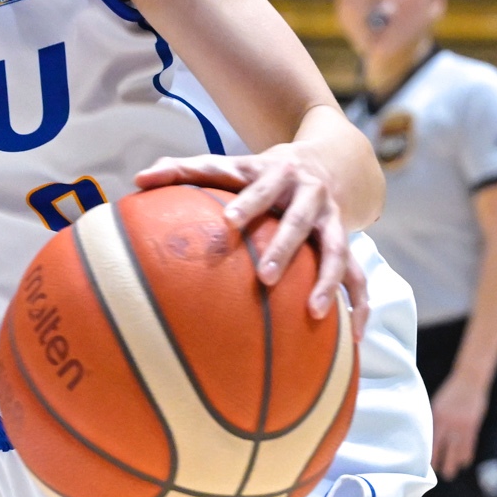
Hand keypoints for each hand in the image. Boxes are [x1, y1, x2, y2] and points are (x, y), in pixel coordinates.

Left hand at [137, 142, 353, 325]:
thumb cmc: (260, 171)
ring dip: (327, 280)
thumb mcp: (230, 164)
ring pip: (337, 250)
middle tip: (266, 277)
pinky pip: (359, 277)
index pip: (259, 186)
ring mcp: (332, 220)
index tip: (229, 221)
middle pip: (300, 221)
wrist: (326, 158)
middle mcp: (309, 194)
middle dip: (285, 247)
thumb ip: (185, 170)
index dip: (247, 202)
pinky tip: (352, 337)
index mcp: (275, 173)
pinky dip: (358, 305)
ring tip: (314, 313)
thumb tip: (137, 181)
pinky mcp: (346, 241)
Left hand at [430, 374, 489, 478]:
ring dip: (455, 463)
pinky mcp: (473, 426)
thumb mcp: (436, 405)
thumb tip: (426, 437)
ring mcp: (461, 426)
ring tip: (452, 471)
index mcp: (436, 419)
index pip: (430, 444)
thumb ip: (434, 421)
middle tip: (440, 473)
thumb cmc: (451, 392)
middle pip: (442, 450)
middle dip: (441, 464)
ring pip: (457, 452)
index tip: (426, 466)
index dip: (429, 457)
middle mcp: (447, 424)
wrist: (469, 380)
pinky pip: (469, 446)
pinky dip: (467, 455)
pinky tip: (464, 462)